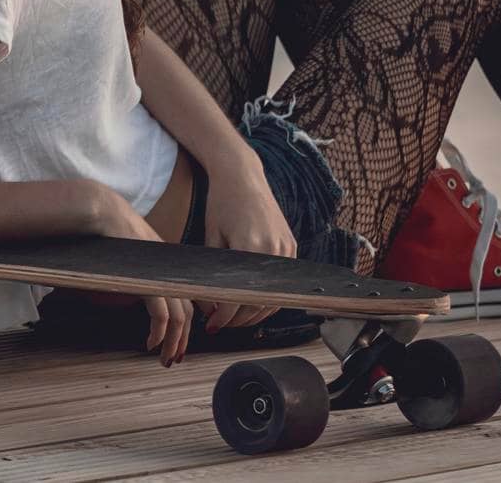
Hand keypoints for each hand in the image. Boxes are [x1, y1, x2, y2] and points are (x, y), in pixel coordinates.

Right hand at [93, 186, 193, 366]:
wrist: (100, 212)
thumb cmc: (106, 233)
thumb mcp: (128, 257)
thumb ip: (136, 275)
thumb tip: (133, 294)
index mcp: (165, 264)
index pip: (188, 295)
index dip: (190, 320)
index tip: (183, 339)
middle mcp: (168, 269)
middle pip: (188, 311)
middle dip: (183, 339)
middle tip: (174, 358)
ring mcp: (160, 274)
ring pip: (180, 317)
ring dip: (173, 343)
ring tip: (164, 359)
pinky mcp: (148, 280)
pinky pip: (162, 315)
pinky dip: (159, 333)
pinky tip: (151, 343)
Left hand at [195, 159, 297, 332]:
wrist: (242, 175)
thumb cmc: (221, 203)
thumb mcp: (212, 237)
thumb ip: (212, 274)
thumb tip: (209, 307)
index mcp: (250, 248)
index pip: (237, 298)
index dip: (223, 317)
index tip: (212, 326)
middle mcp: (273, 250)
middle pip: (258, 302)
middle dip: (237, 319)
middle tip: (220, 323)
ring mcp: (286, 248)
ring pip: (274, 296)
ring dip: (254, 311)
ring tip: (234, 315)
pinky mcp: (291, 245)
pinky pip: (283, 282)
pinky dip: (268, 295)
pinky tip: (251, 300)